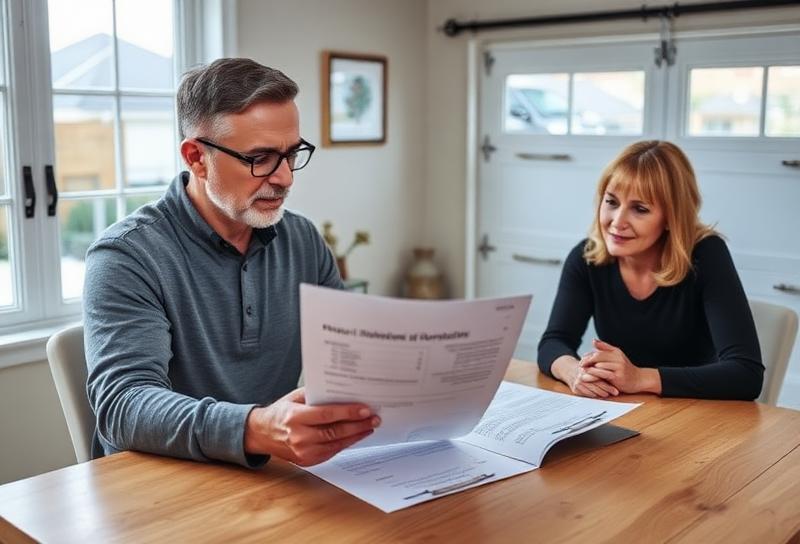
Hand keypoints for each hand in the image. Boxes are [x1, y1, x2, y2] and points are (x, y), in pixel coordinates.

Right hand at [244, 387, 379, 465]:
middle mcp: (298, 437)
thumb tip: (343, 390)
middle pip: (335, 432)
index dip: (348, 412)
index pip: (326, 415)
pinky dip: (346, 443)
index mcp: (294, 417)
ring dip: (356, 435)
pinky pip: (332, 452)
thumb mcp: (294, 397)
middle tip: (374, 418)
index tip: (365, 409)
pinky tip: (356, 435)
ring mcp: (303, 452)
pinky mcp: (307, 461)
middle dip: (358, 425)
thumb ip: (316, 394)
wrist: (262, 434)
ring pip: (336, 444)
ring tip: (369, 427)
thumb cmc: (281, 412)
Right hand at [551, 355, 618, 398]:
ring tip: (609, 394)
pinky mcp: (575, 389)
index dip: (606, 375)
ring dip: (601, 393)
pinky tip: (599, 396)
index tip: (615, 378)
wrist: (569, 371)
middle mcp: (582, 374)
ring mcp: (578, 382)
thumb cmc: (585, 368)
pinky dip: (593, 395)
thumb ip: (600, 363)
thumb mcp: (590, 362)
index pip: (598, 372)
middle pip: (596, 382)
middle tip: (616, 391)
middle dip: (607, 388)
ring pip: (592, 389)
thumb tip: (614, 362)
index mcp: (587, 366)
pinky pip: (586, 394)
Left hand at [580, 339, 660, 393]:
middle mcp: (617, 357)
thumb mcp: (616, 356)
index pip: (598, 351)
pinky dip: (595, 375)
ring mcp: (619, 367)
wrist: (638, 380)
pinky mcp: (618, 376)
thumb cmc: (625, 369)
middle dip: (587, 361)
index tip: (581, 361)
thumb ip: (605, 348)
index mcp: (616, 352)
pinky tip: (589, 378)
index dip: (588, 356)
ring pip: (599, 365)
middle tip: (579, 366)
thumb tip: (593, 340)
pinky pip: (604, 375)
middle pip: (597, 357)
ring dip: (589, 369)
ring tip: (581, 372)